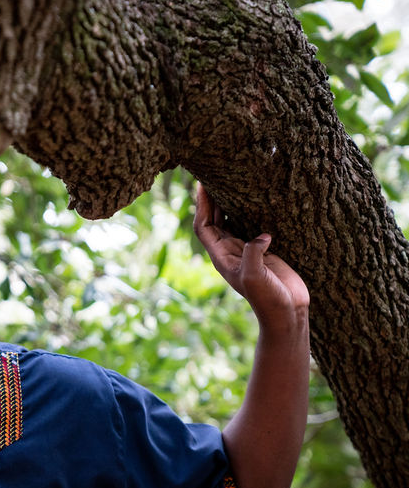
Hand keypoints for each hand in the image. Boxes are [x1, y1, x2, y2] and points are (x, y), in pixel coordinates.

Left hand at [193, 184, 308, 324]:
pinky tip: (255, 198)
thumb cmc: (268, 298)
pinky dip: (249, 212)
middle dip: (211, 200)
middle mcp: (230, 252)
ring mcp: (246, 250)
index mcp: (221, 257)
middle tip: (212, 175)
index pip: (204, 226)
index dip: (201, 206)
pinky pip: (251, 225)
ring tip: (229, 181)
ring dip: (228, 203)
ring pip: (231, 221)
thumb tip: (260, 235)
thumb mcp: (255, 277)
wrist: (287, 312)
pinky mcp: (264, 250)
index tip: (201, 184)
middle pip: (214, 220)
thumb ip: (252, 255)